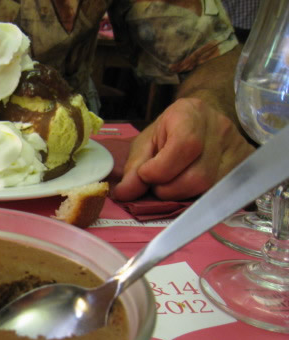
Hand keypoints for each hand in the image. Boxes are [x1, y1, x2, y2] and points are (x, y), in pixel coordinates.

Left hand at [112, 97, 254, 200]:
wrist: (200, 118)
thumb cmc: (169, 131)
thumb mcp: (145, 144)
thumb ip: (134, 169)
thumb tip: (123, 194)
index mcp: (190, 113)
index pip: (184, 146)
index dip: (160, 169)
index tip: (145, 175)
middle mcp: (219, 127)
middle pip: (198, 176)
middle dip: (169, 189)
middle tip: (158, 185)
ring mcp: (237, 147)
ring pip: (211, 188)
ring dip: (183, 195)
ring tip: (172, 184)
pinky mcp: (245, 164)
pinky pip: (223, 192)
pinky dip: (200, 197)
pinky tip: (189, 187)